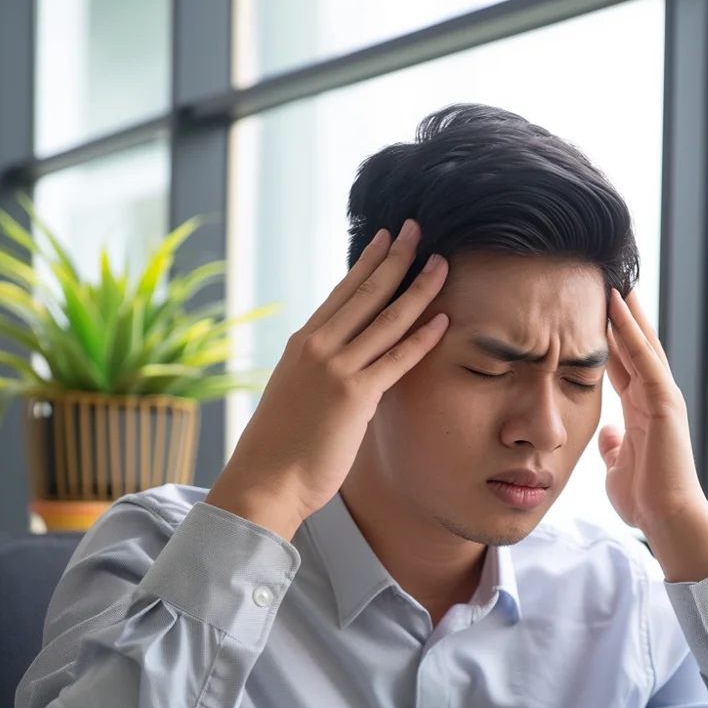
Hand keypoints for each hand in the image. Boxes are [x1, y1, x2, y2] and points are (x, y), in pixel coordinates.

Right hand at [206, 220, 448, 539]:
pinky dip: (421, 337)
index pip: (342, 292)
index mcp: (303, 343)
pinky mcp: (354, 396)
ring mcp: (336, 368)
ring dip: (417, 287)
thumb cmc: (281, 445)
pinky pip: (396, 359)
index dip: (368, 262)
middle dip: (396, 257)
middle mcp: (318, 346)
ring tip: (441, 262)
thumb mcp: (296, 393)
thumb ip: (319, 370)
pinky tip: (443, 318)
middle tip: (418, 228)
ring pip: (386, 318)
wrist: (264, 479)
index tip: (387, 238)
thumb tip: (341, 364)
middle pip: (365, 292)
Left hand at [598, 288, 707, 581]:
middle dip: (621, 314)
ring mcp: (662, 397)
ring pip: (641, 344)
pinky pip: (645, 358)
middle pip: (634, 345)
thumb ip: (612, 445)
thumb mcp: (617, 466)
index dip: (607, 336)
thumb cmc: (645, 498)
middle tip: (607, 278)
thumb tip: (605, 432)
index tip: (591, 309)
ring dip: (627, 311)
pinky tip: (618, 306)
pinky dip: (631, 331)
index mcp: (640, 409)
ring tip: (613, 277)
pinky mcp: (666, 402)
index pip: (620, 363)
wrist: (666, 519)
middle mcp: (653, 397)